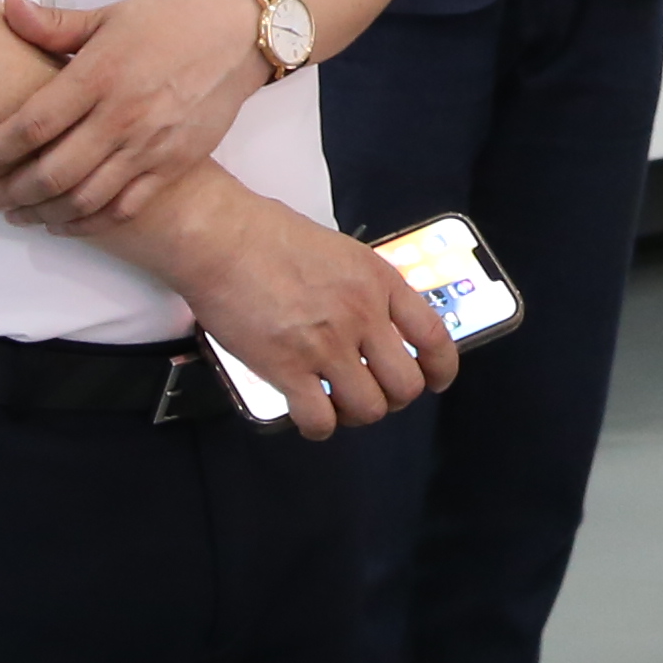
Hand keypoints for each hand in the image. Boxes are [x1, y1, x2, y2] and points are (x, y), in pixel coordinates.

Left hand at [0, 0, 263, 223]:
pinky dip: (89, 224)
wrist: (237, 36)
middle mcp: (121, 116)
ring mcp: (149, 146)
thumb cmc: (168, 22)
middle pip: (53, 172)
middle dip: (11, 192)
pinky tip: (66, 223)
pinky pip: (125, 208)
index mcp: (99, 75)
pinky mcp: (173, 165)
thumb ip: (54, 23)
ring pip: (86, 198)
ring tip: (19, 215)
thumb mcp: (109, 15)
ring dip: (44, 214)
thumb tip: (5, 7)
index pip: (33, 125)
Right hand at [156, 178, 457, 441]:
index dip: (441, 369)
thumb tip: (374, 322)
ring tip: (337, 402)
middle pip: (405, 385)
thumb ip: (364, 288)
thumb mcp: (340, 252)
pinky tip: (308, 414)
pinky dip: (318, 426)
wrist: (221, 239)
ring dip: (356, 414)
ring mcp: (326, 345)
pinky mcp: (287, 369)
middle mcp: (362, 316)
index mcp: (380, 282)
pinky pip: (320, 420)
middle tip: (372, 391)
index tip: (435, 381)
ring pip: (368, 409)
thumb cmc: (270, 235)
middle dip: (394, 398)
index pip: (434, 336)